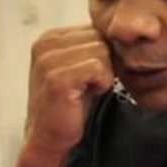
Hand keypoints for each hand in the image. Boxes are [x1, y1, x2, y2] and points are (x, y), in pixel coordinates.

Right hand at [25, 25, 113, 155]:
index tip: (89, 76)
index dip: (103, 55)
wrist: (49, 137)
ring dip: (103, 75)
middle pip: (101, 39)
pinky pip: (99, 68)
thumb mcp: (79, 66)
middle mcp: (46, 44)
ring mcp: (49, 60)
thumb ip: (92, 45)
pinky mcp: (57, 78)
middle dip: (104, 64)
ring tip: (85, 90)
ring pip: (102, 52)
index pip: (96, 29)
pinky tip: (85, 96)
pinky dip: (101, 84)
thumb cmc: (70, 104)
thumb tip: (120, 32)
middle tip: (88, 85)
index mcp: (50, 37)